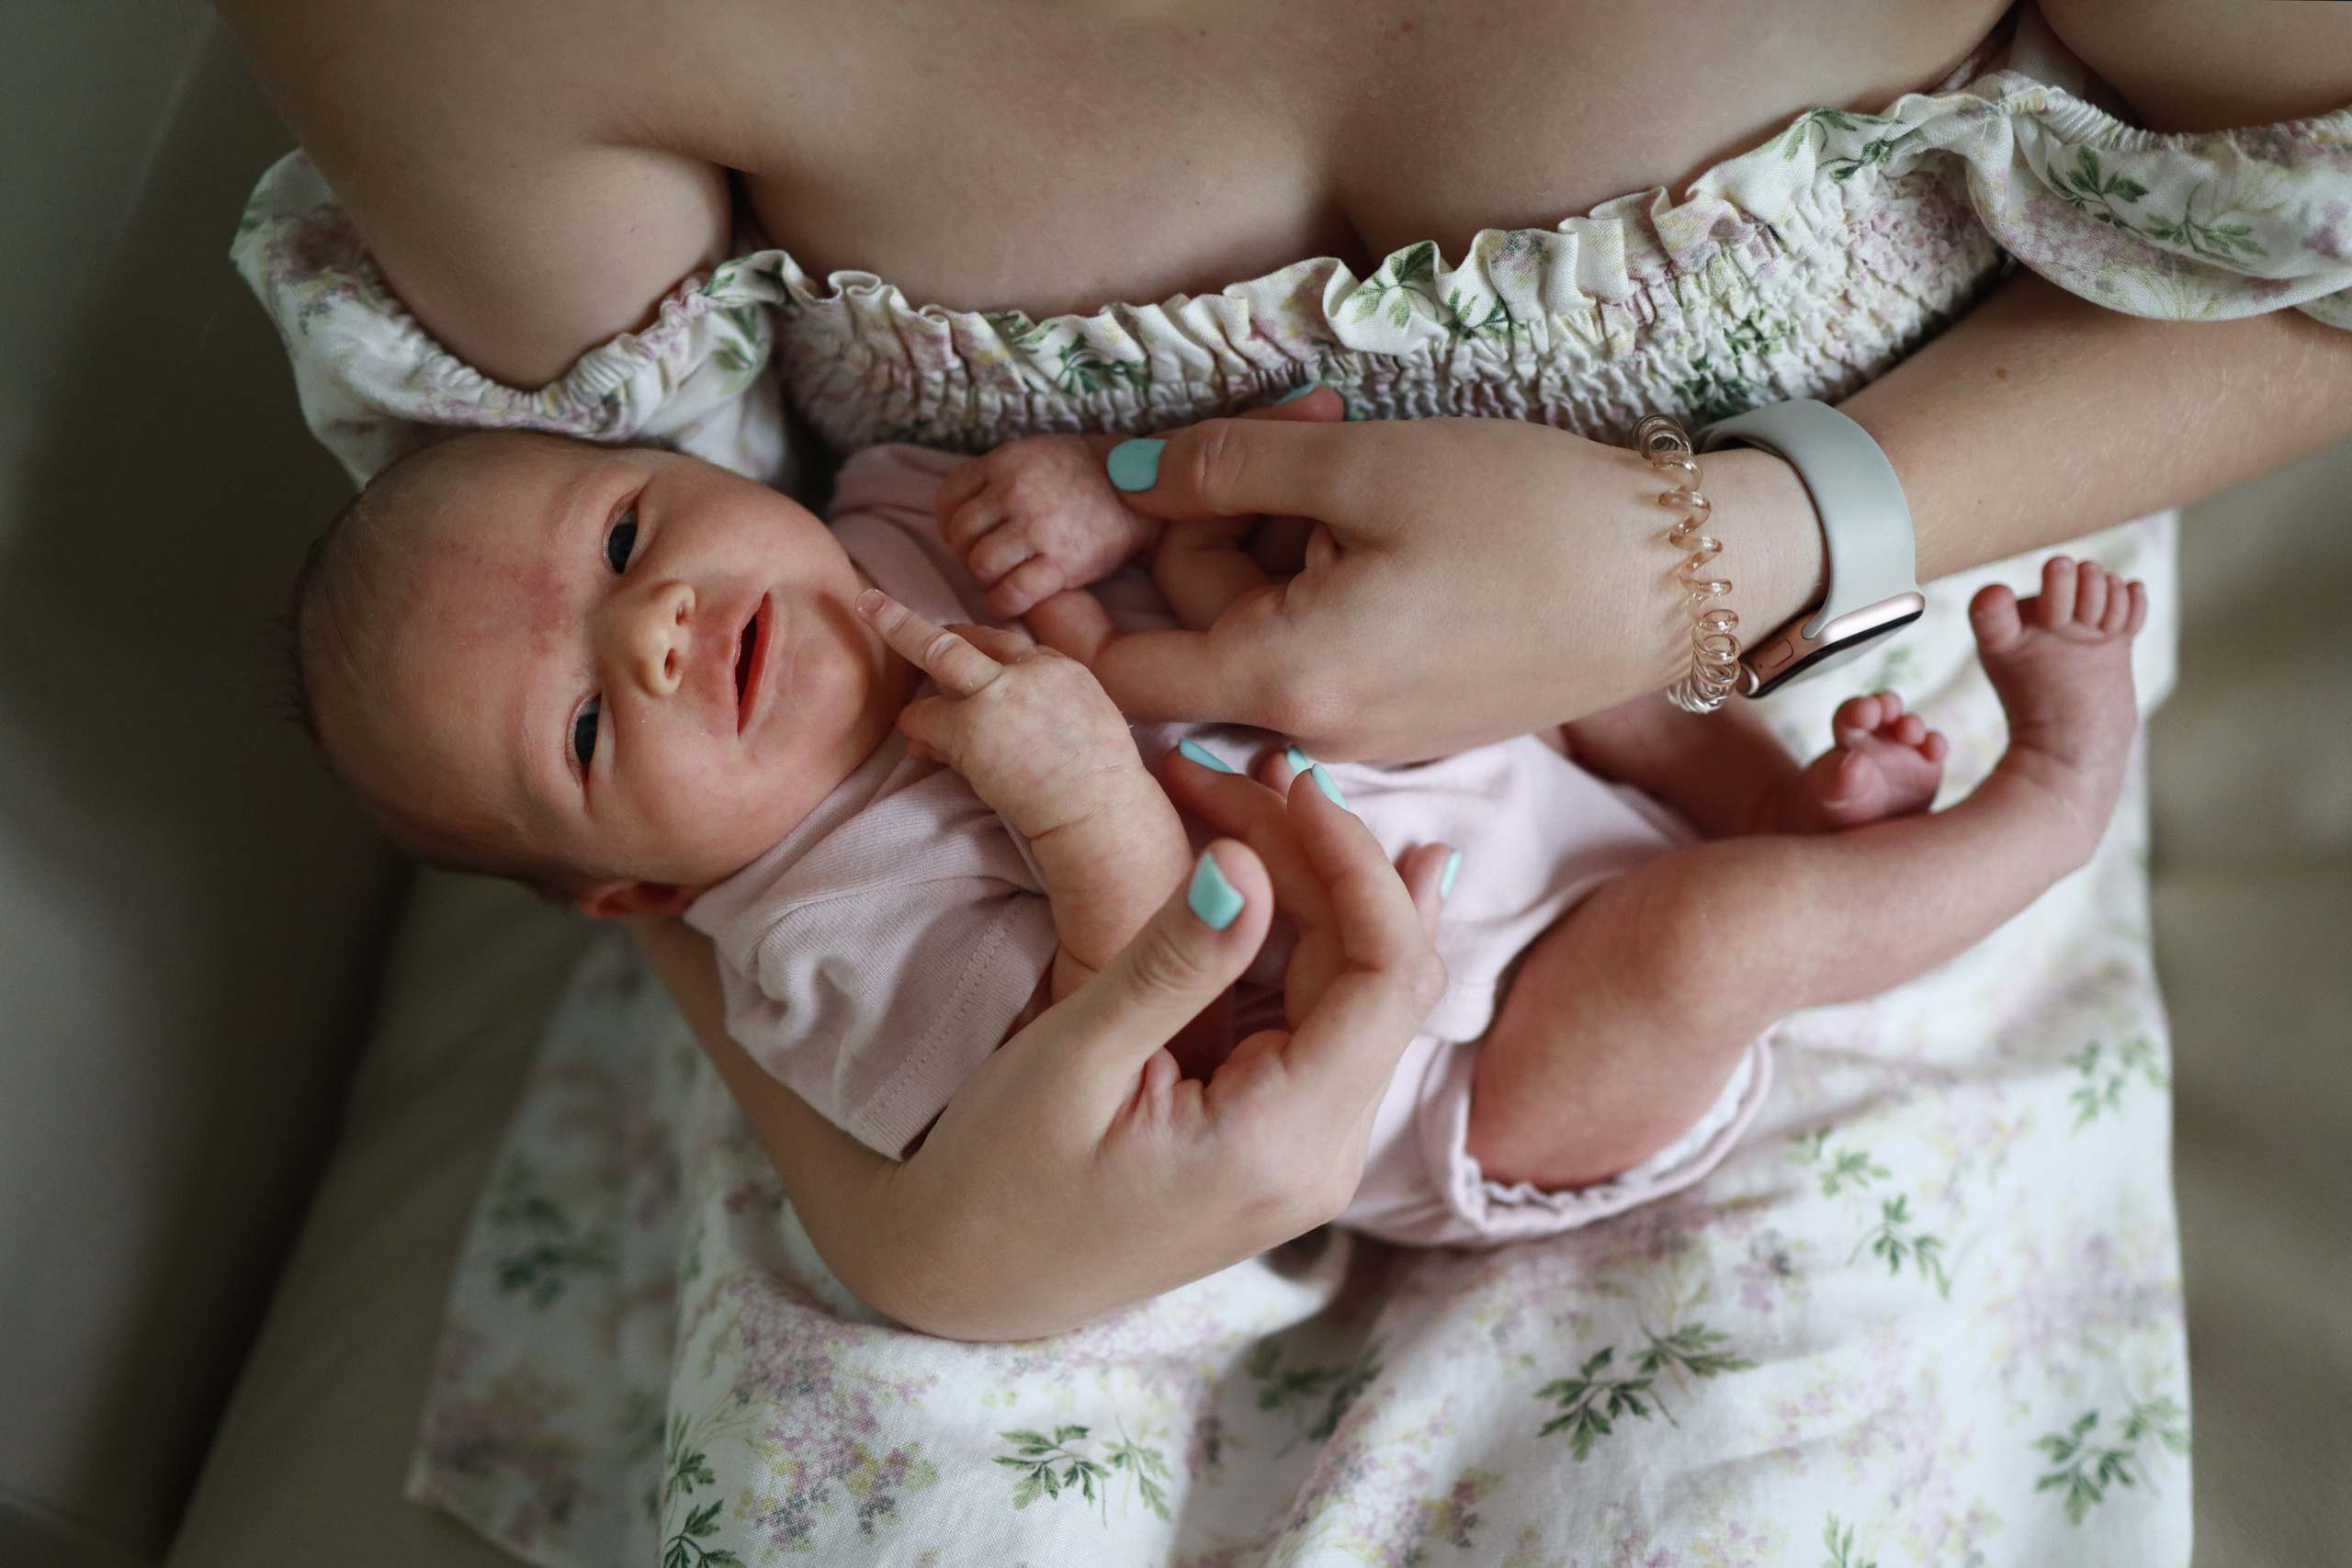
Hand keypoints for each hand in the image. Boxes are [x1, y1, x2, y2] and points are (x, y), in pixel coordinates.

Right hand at [647, 767, 1448, 1340]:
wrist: (966, 1281)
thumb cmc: (996, 1176)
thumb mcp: (1072, 1061)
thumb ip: (1171, 965)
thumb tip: (1247, 866)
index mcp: (1284, 1140)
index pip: (1384, 974)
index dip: (1355, 861)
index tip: (1287, 780)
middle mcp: (1326, 1154)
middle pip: (1385, 972)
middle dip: (1327, 856)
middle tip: (1234, 772)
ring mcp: (1314, 1151)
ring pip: (1365, 988)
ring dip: (1320, 885)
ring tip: (1255, 790)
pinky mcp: (1287, 1137)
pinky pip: (1332, 1018)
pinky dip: (1309, 932)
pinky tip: (1293, 863)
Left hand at [855, 588, 1148, 846]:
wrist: (1100, 812)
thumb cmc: (1099, 784)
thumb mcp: (1086, 723)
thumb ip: (1046, 703)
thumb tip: (1006, 709)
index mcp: (1059, 668)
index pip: (1006, 645)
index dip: (974, 643)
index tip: (952, 637)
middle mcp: (1027, 670)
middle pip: (961, 636)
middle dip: (905, 620)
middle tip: (869, 602)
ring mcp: (996, 695)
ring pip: (935, 664)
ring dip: (923, 700)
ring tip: (918, 728)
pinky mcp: (971, 727)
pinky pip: (924, 718)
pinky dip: (918, 731)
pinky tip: (920, 749)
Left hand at [937, 434, 1161, 617]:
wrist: (1139, 490)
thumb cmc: (1082, 475)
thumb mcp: (1033, 455)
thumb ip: (994, 477)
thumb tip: (955, 518)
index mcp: (1004, 461)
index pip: (949, 498)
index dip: (950, 523)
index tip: (966, 537)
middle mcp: (1015, 491)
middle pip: (960, 535)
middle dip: (967, 553)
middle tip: (989, 560)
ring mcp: (1037, 527)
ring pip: (980, 565)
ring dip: (985, 579)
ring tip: (1002, 578)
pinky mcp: (1061, 563)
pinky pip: (1011, 593)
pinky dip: (1002, 603)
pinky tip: (1008, 601)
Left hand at [1026, 416, 1824, 762]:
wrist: (1684, 579)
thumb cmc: (1531, 517)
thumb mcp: (1363, 467)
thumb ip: (1224, 471)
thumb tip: (1123, 478)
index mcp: (1286, 678)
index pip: (1117, 680)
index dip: (1063, 619)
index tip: (1037, 556)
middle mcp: (1316, 732)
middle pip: (1196, 642)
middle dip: (1211, 532)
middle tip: (1297, 431)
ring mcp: (1369, 735)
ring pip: (1264, 639)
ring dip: (1278, 547)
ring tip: (1356, 456)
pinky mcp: (1415, 721)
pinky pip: (1327, 654)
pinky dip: (1327, 582)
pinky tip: (1393, 517)